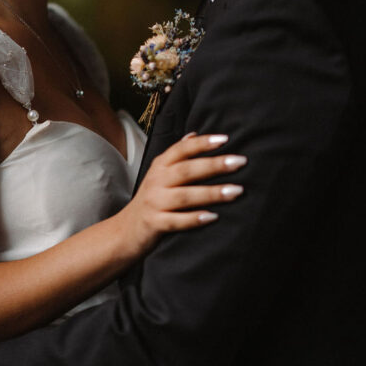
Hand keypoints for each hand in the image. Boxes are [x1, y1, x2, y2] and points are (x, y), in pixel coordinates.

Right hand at [118, 133, 246, 255]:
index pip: (181, 149)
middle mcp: (156, 181)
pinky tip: (213, 216)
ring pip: (184, 196)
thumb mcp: (159, 173)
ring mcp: (154, 202)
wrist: (125, 231)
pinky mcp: (154, 223)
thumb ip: (176, 155)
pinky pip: (175, 221)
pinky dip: (194, 219)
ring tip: (237, 191)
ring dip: (211, 193)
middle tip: (240, 162)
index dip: (202, 143)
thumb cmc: (151, 199)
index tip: (225, 139)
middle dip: (214, 165)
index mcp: (160, 166)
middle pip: (186, 170)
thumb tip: (194, 134)